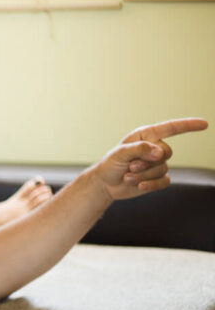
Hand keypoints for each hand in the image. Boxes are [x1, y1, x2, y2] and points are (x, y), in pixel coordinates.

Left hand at [92, 118, 207, 200]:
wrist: (105, 184)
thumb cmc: (110, 164)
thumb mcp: (120, 153)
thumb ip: (140, 148)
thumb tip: (160, 153)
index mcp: (146, 135)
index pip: (171, 128)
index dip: (188, 126)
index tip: (204, 124)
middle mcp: (155, 148)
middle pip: (166, 153)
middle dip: (147, 161)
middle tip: (130, 166)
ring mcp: (157, 164)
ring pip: (162, 169)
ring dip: (143, 174)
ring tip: (127, 176)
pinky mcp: (158, 179)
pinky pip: (164, 182)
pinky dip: (151, 184)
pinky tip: (138, 185)